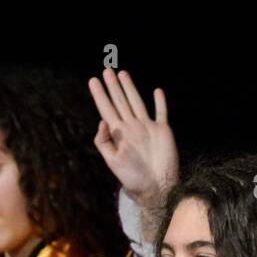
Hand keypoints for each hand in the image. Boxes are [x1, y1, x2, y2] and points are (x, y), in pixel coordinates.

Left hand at [89, 68, 177, 214]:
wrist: (156, 186)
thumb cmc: (133, 178)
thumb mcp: (112, 161)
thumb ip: (104, 141)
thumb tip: (102, 120)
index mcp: (119, 134)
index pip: (106, 109)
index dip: (100, 95)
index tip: (93, 81)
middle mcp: (132, 127)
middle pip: (120, 102)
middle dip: (113, 86)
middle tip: (106, 69)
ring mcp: (147, 127)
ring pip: (137, 102)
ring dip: (130, 88)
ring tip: (122, 73)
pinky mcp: (162, 131)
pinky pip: (161, 112)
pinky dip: (160, 102)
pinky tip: (157, 91)